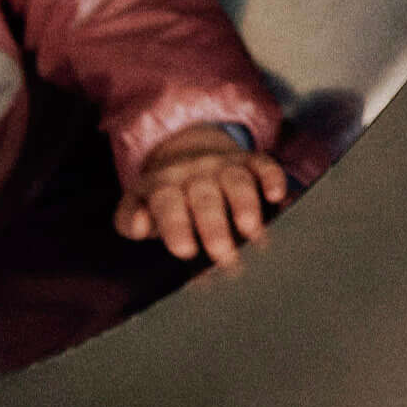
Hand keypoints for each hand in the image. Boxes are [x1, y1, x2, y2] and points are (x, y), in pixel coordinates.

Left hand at [122, 132, 287, 265]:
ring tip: (253, 233)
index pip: (167, 204)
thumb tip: (140, 227)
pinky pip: (264, 165)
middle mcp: (195, 173)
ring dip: (246, 205)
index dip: (176, 226)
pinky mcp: (251, 161)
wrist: (186, 149)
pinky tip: (277, 197)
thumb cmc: (164, 195)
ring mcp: (225, 165)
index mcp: (163, 185)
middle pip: (205, 198)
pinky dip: (272, 178)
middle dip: (215, 227)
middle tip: (224, 257)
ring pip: (237, 182)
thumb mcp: (137, 204)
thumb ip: (129, 220)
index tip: (185, 251)